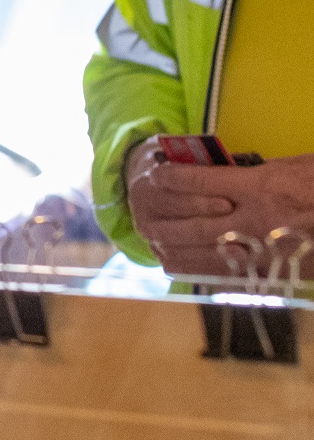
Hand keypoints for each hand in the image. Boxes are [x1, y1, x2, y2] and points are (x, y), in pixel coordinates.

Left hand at [131, 142, 313, 272]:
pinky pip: (225, 272)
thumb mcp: (295, 167)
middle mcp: (257, 220)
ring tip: (153, 240)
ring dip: (173, 247)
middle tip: (143, 212)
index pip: (200, 182)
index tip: (156, 173)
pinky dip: (197, 269)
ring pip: (204, 252)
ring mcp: (264, 249)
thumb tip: (226, 170)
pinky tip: (179, 265)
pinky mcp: (273, 270)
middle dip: (165, 217)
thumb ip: (258, 172)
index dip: (172, 177)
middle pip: (194, 223)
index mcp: (262, 187)